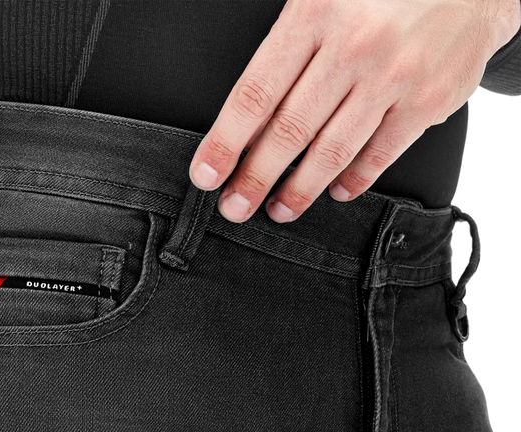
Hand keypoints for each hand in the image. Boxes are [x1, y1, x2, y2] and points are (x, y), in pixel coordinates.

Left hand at [188, 0, 520, 223]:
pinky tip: (336, 191)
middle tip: (235, 206)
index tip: (207, 174)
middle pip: (288, 132)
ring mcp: (393, 77)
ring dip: (299, 190)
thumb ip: (290, 42)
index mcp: (316, 13)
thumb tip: (249, 111)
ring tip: (279, 209)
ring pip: (331, 151)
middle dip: (254, 178)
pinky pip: (380, 154)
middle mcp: (353, 47)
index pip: (255, 95)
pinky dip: (353, 180)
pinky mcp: (427, 100)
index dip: (225, 143)